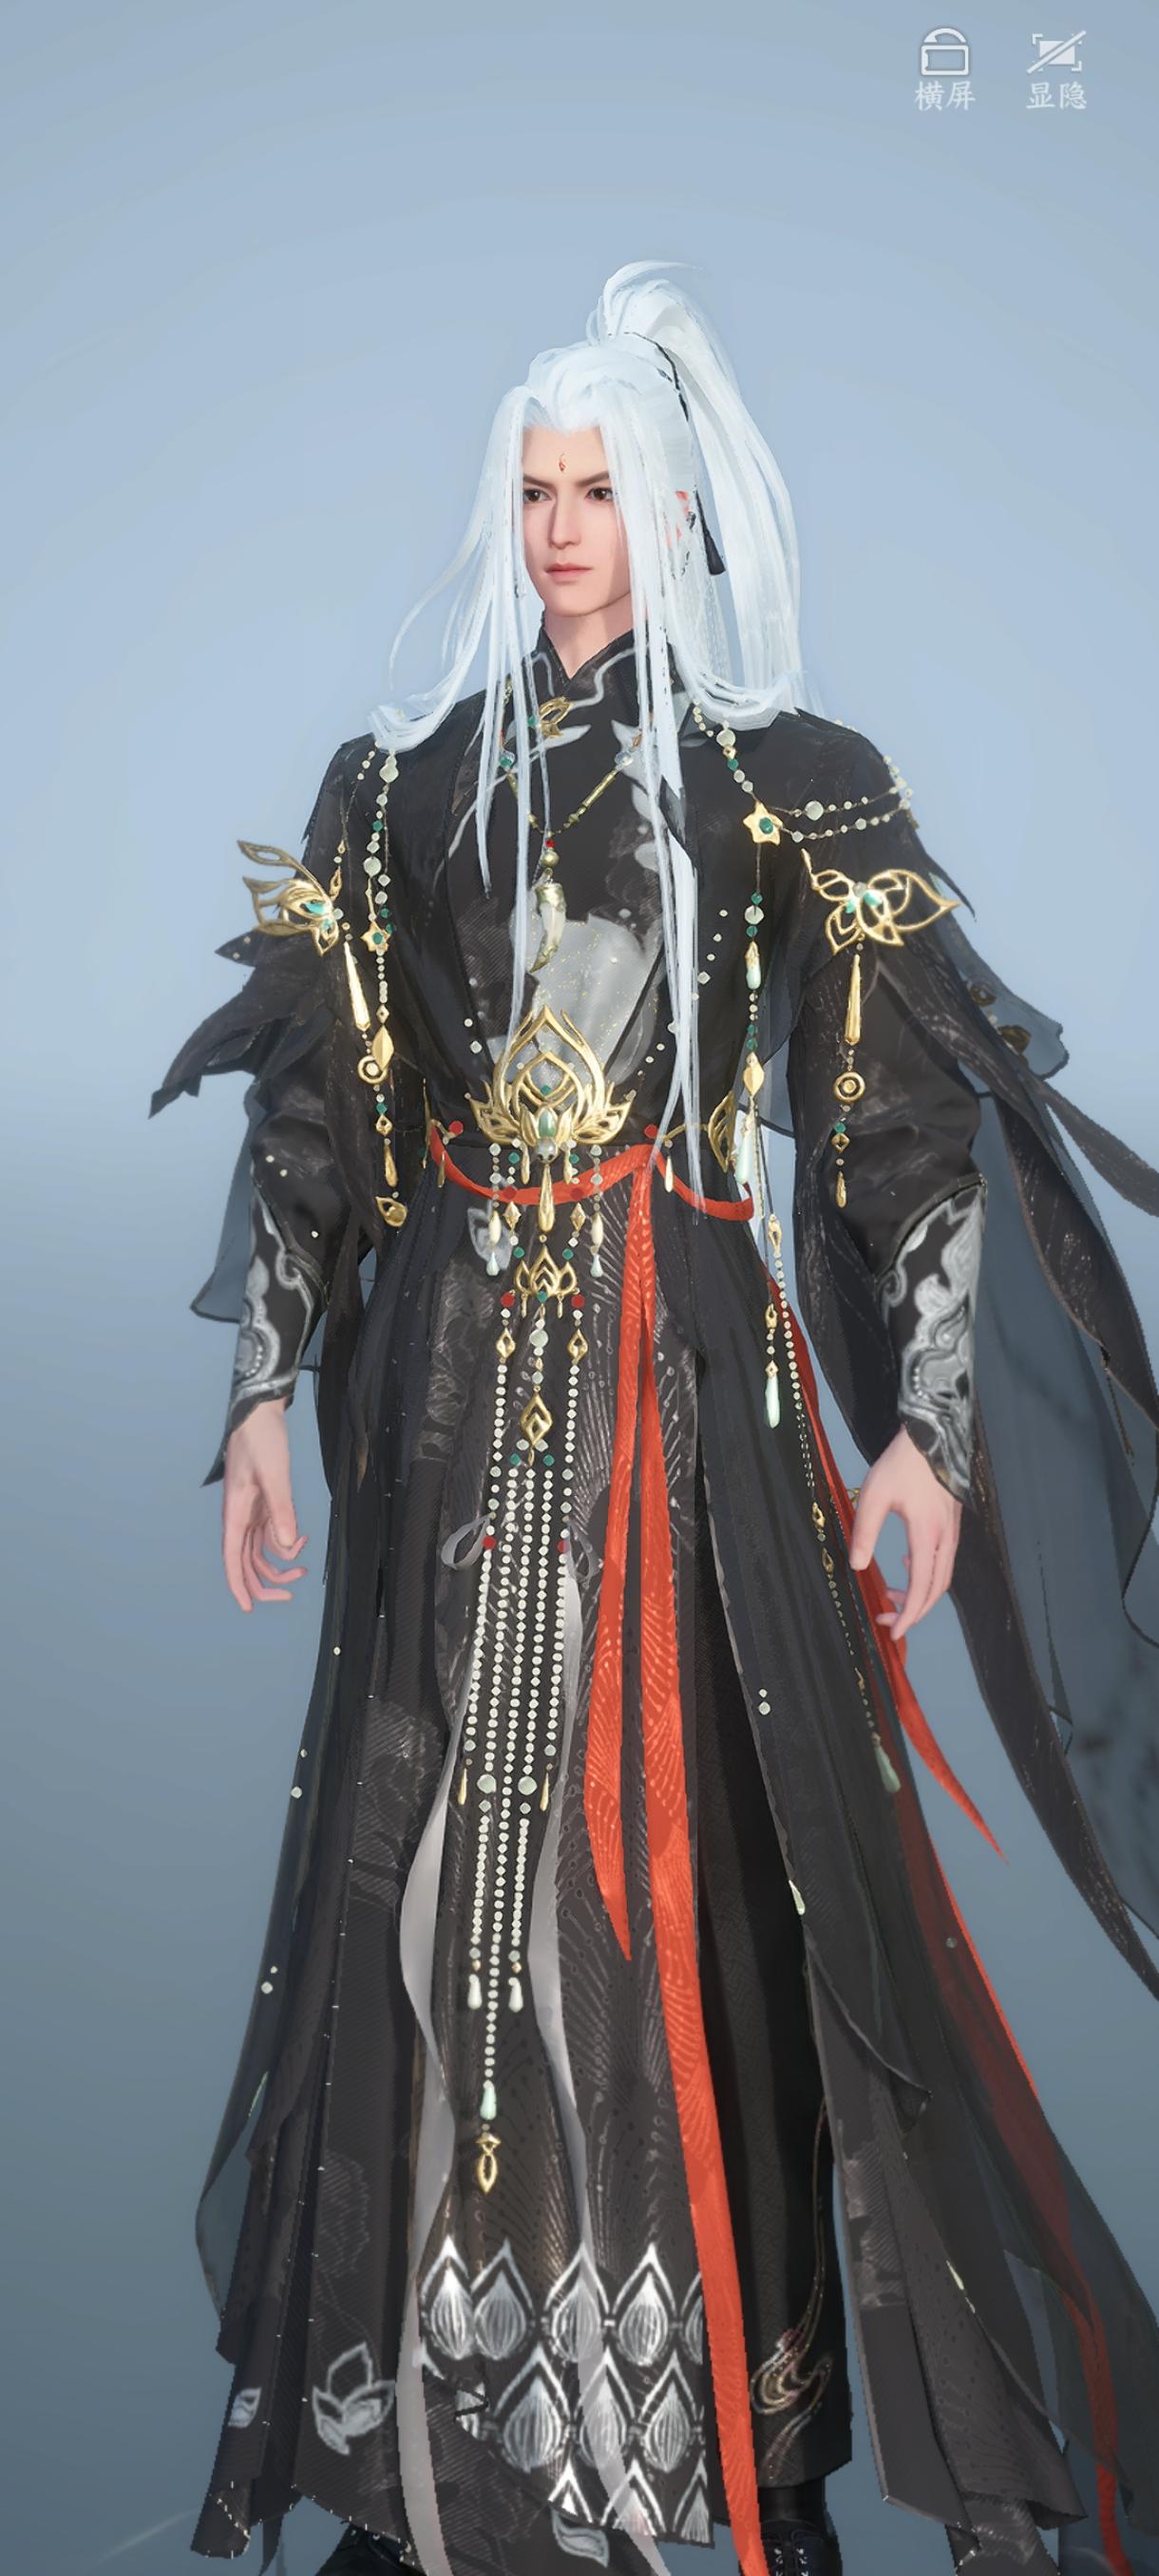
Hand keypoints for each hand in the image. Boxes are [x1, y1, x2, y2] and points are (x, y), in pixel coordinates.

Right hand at [221, 1398, 308, 1612]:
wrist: (260, 1413)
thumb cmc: (262, 1439)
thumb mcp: (275, 1475)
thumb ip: (282, 1511)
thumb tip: (288, 1546)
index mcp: (235, 1514)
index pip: (233, 1560)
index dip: (239, 1586)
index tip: (248, 1609)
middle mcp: (240, 1518)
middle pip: (246, 1563)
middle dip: (266, 1583)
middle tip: (291, 1592)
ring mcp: (251, 1513)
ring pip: (259, 1553)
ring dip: (279, 1565)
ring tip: (303, 1570)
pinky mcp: (263, 1506)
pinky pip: (270, 1535)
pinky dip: (285, 1544)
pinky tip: (302, 1539)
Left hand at [848, 1425, 960, 1640]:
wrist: (932, 1435)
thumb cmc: (901, 1465)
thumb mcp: (874, 1495)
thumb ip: (865, 1532)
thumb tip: (857, 1567)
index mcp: (927, 1535)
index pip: (921, 1587)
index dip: (908, 1614)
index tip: (893, 1631)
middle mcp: (946, 1538)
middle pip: (936, 1589)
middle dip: (913, 1610)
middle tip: (887, 1618)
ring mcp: (952, 1531)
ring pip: (942, 1575)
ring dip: (919, 1591)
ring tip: (890, 1594)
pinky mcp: (951, 1522)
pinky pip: (943, 1559)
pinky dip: (926, 1572)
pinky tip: (907, 1563)